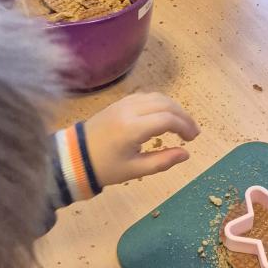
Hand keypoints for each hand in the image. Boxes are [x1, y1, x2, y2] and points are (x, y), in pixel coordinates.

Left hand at [84, 93, 198, 185]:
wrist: (75, 156)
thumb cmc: (105, 167)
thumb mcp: (135, 170)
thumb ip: (162, 161)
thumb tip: (186, 154)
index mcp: (132, 128)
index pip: (167, 119)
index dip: (184, 126)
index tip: (192, 139)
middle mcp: (129, 110)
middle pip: (165, 104)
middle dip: (183, 116)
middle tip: (192, 132)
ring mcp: (124, 103)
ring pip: (157, 97)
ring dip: (173, 108)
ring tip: (181, 124)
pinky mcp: (120, 102)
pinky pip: (146, 97)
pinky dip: (161, 104)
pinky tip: (165, 117)